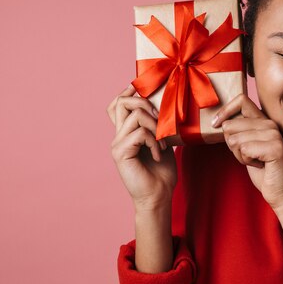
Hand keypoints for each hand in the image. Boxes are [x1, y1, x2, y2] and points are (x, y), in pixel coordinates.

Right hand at [107, 85, 176, 208]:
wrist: (159, 196)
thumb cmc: (162, 171)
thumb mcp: (163, 141)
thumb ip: (158, 124)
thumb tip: (165, 103)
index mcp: (126, 132)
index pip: (117, 104)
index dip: (128, 92)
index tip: (142, 87)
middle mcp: (118, 136)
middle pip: (122, 102)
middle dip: (146, 103)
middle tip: (162, 121)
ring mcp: (117, 144)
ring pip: (136, 115)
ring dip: (156, 126)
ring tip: (163, 144)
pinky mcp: (120, 153)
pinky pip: (140, 133)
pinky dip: (155, 141)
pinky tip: (159, 154)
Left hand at [212, 94, 282, 208]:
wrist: (281, 191)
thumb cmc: (262, 169)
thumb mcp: (246, 146)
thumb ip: (237, 131)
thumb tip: (218, 121)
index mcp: (263, 120)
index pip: (241, 100)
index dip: (224, 110)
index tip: (215, 124)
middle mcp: (270, 123)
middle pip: (231, 125)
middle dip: (232, 145)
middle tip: (248, 154)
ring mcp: (274, 134)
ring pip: (235, 139)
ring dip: (239, 155)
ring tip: (254, 160)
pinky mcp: (275, 147)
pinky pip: (244, 149)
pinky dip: (246, 161)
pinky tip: (260, 165)